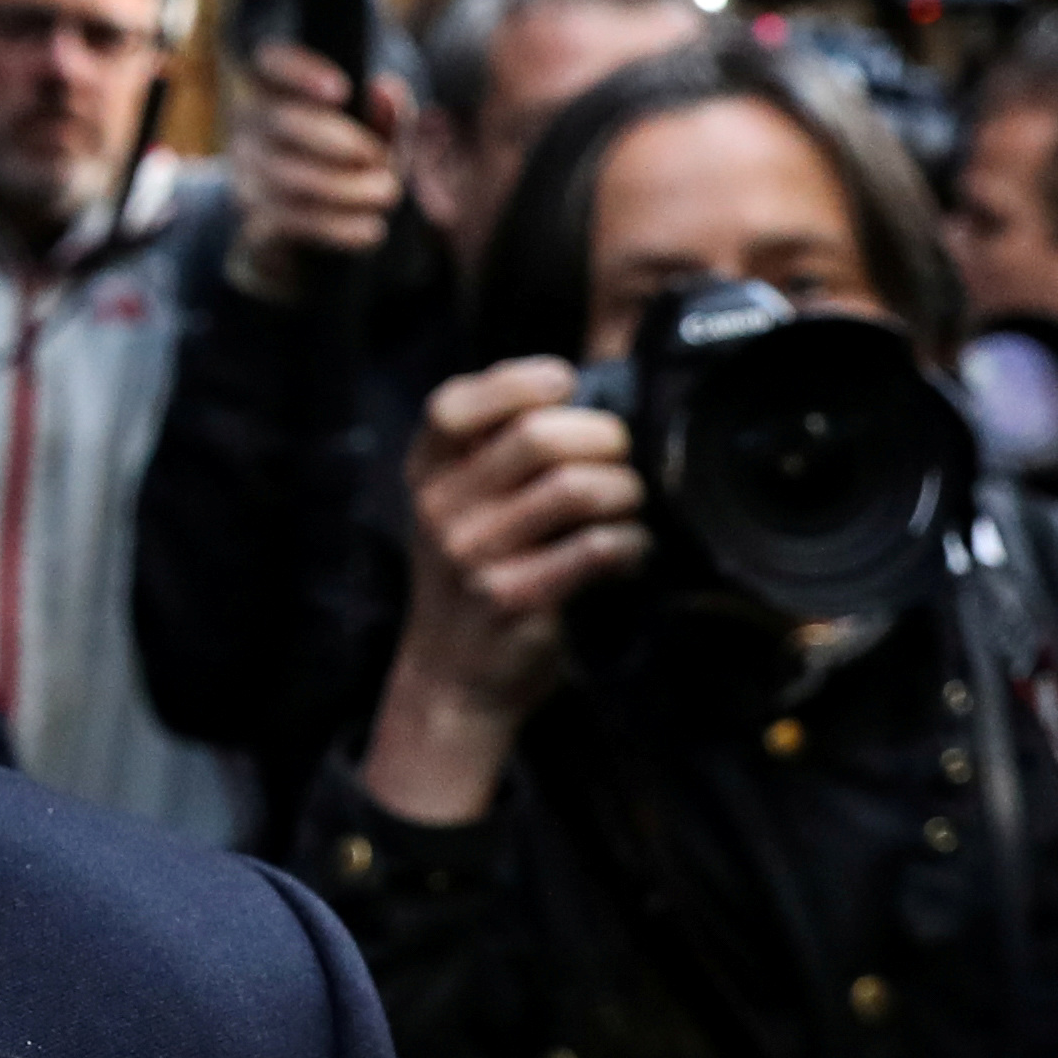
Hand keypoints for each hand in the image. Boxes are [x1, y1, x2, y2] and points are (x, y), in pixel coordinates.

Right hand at [224, 41, 409, 293]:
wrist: (316, 223)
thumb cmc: (351, 159)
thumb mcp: (376, 133)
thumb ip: (387, 113)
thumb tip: (385, 90)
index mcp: (276, 89)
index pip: (270, 63)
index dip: (299, 71)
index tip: (342, 89)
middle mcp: (251, 126)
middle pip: (282, 122)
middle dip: (337, 140)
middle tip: (378, 157)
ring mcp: (247, 173)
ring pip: (286, 176)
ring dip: (345, 187)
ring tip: (387, 193)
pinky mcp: (253, 217)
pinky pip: (291, 220)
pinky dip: (337, 226)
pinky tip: (370, 228)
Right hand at [362, 359, 648, 821]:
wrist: (454, 677)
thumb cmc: (473, 575)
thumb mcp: (458, 505)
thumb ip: (495, 450)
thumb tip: (588, 393)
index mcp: (426, 473)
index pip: (455, 404)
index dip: (519, 380)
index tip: (566, 385)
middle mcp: (440, 509)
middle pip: (536, 437)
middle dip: (602, 437)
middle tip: (620, 458)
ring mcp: (473, 555)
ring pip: (575, 489)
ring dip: (625, 491)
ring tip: (628, 508)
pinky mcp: (514, 598)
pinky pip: (596, 548)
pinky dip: (631, 544)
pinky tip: (629, 553)